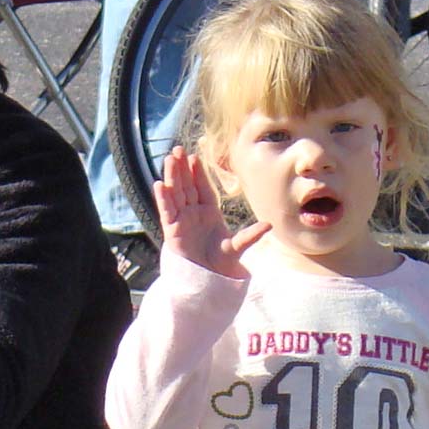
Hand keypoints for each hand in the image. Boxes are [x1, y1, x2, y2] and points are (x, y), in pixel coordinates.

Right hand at [154, 146, 270, 277]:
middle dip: (182, 169)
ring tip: (169, 159)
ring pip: (176, 194)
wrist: (207, 279)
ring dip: (172, 177)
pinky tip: (159, 184)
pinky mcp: (172, 231)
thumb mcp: (237, 247)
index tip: (195, 157)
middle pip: (187, 187)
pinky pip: (167, 211)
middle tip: (178, 149)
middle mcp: (194, 213)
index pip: (203, 189)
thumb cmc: (221, 262)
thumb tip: (269, 225)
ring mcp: (182, 220)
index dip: (198, 173)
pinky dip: (163, 199)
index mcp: (209, 213)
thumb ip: (250, 235)